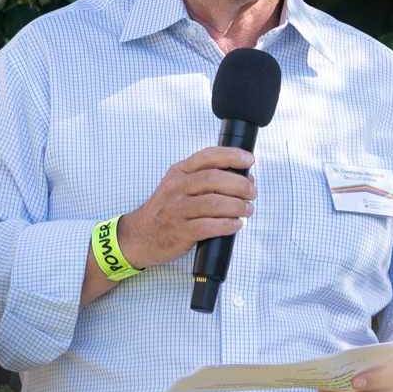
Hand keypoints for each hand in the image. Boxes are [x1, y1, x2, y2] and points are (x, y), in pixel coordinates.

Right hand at [116, 146, 256, 266]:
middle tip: (252, 192)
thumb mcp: (179, 185)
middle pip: (214, 179)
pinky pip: (209, 226)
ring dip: (237, 206)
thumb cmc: (167, 209)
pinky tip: (236, 224)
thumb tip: (243, 175)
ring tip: (247, 209)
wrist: (140, 236)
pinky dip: (227, 225)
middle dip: (240, 184)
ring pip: (214, 203)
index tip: (249, 160)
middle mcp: (177, 188)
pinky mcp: (181, 232)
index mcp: (179, 172)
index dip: (232, 156)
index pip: (208, 156)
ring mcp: (177, 210)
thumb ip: (205, 178)